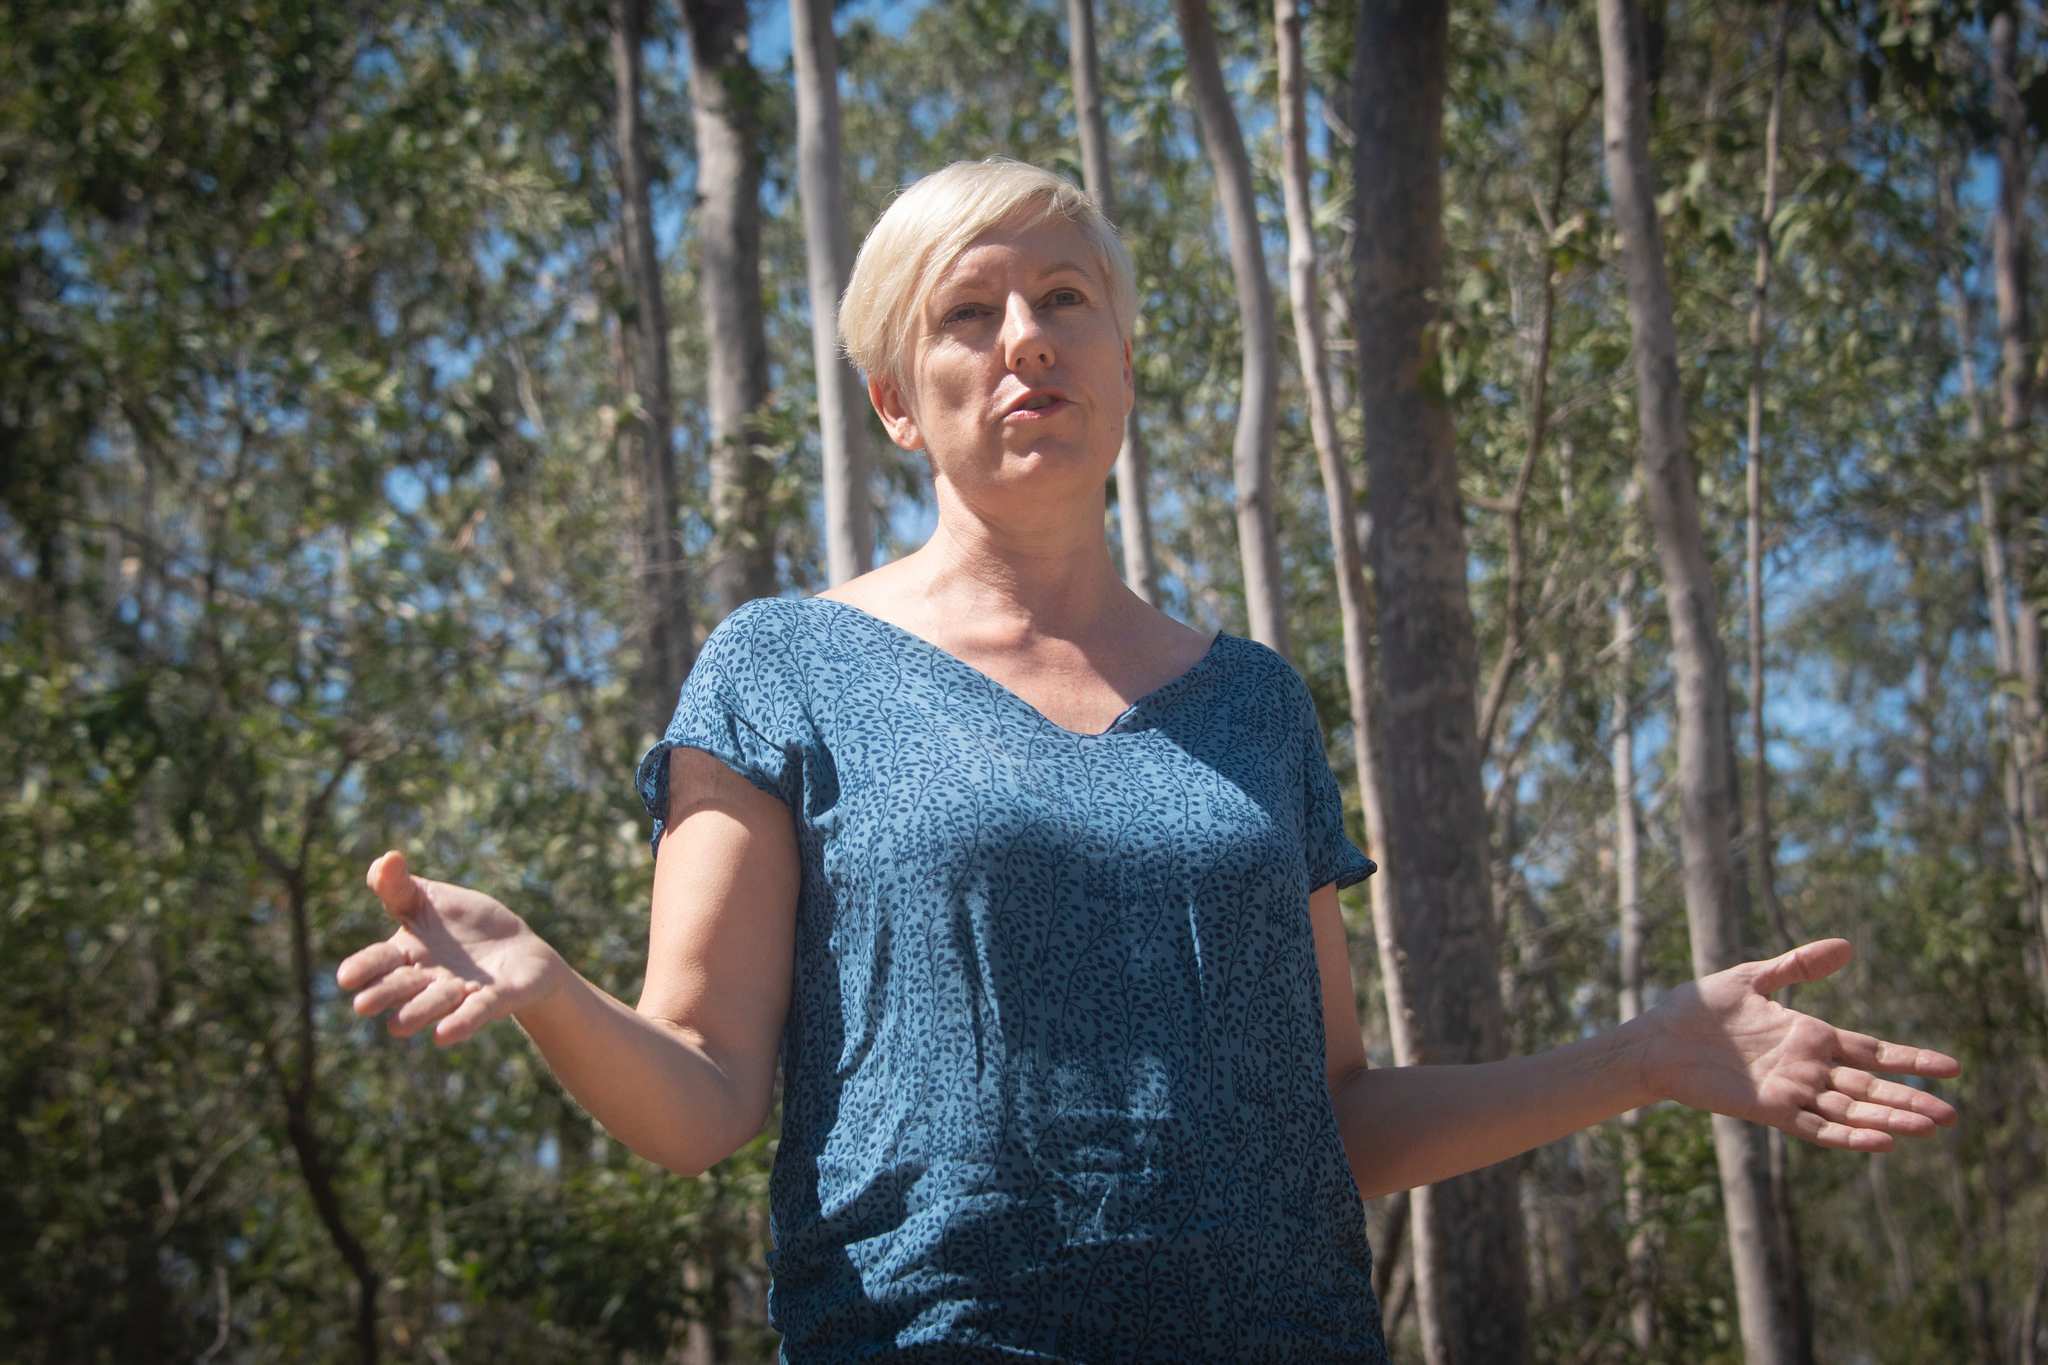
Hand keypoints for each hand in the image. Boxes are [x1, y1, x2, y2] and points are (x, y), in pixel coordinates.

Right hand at [335, 850, 566, 1045]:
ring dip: (418, 1012)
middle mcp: (427, 980)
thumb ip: (401, 886)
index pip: (379, 962)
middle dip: (384, 994)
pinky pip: (475, 1012)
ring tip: (396, 1027)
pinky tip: (443, 1034)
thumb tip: (385, 859)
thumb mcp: (432, 899)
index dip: (363, 968)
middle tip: (363, 1004)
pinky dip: (461, 1021)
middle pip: (401, 987)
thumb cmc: (467, 926)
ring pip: (435, 1003)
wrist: (520, 949)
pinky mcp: (493, 1000)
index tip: (345, 977)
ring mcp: (459, 993)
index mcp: (407, 955)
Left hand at [1634, 938, 1959, 1150]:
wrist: (1656, 1036)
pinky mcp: (1768, 1108)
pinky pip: (1815, 1127)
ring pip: (1850, 1110)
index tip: (1952, 1068)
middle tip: (1953, 1114)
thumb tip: (1848, 946)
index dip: (1910, 1061)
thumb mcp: (1754, 978)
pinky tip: (1880, 1141)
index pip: (1871, 1052)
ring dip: (1889, 1119)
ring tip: (1929, 1128)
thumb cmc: (1699, 1009)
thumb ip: (1799, 965)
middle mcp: (1807, 1068)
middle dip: (1910, 1099)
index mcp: (1809, 1036)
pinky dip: (1847, 1136)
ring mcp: (1790, 1090)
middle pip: (1869, 1087)